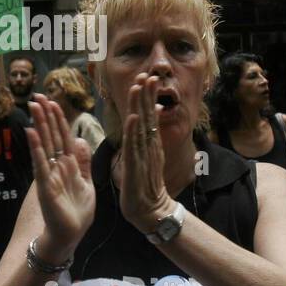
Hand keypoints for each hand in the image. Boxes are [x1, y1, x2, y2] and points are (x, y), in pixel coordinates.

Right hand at [26, 94, 94, 257]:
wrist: (70, 236)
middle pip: (51, 136)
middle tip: (38, 95)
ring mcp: (49, 175)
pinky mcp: (45, 186)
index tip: (53, 100)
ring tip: (34, 106)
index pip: (63, 136)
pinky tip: (32, 133)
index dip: (58, 118)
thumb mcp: (87, 184)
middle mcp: (56, 166)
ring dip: (39, 125)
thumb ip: (83, 163)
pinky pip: (40, 164)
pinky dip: (36, 148)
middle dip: (45, 115)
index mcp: (68, 165)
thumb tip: (80, 140)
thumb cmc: (77, 212)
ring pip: (45, 145)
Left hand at [119, 75, 173, 232]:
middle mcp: (149, 146)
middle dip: (147, 94)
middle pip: (148, 115)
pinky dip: (134, 131)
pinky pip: (135, 146)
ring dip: (141, 105)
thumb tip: (149, 121)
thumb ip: (146, 140)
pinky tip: (134, 117)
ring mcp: (143, 155)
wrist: (151, 211)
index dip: (147, 97)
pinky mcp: (136, 166)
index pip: (148, 115)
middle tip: (148, 74)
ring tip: (140, 86)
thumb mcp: (146, 159)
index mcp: (149, 144)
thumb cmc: (145, 187)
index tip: (146, 78)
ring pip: (142, 126)